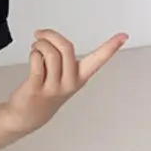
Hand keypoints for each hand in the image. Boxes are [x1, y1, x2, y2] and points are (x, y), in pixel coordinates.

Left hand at [7, 29, 127, 134]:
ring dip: (39, 44)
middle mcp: (69, 82)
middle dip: (51, 35)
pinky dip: (33, 53)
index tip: (123, 36)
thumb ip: (62, 59)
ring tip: (35, 47)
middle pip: (67, 48)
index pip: (98, 60)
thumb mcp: (62, 78)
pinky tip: (32, 55)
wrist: (27, 116)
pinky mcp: (36, 88)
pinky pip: (36, 62)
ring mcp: (54, 87)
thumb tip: (52, 37)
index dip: (110, 47)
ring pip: (50, 53)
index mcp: (79, 77)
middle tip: (40, 33)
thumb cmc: (45, 92)